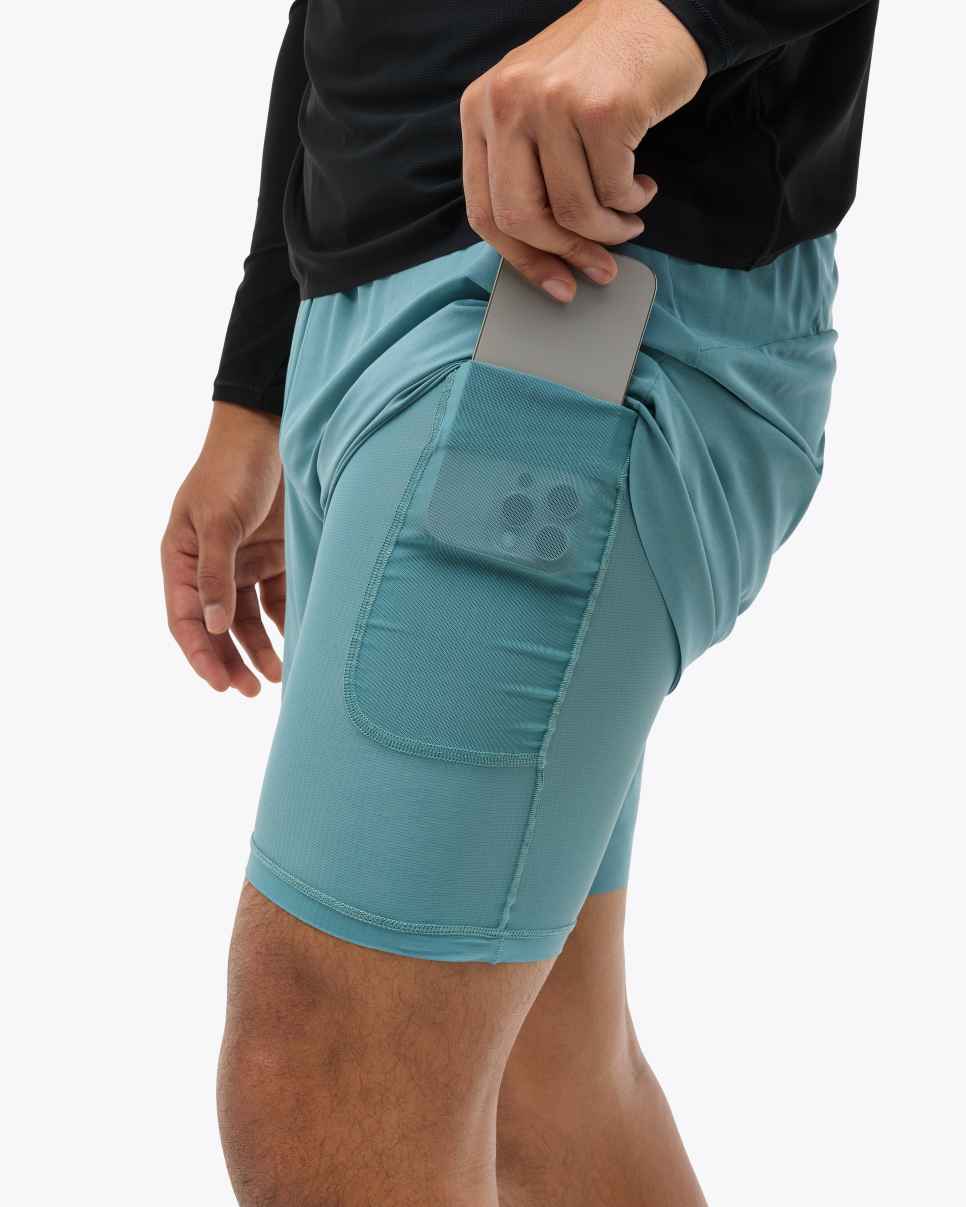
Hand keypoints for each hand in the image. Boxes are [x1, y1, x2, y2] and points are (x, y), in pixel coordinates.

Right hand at [162, 402, 284, 696]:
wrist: (271, 433)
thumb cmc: (231, 470)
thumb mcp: (217, 520)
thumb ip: (215, 574)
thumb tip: (212, 626)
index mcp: (180, 558)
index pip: (183, 618)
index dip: (200, 653)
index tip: (219, 684)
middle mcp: (209, 568)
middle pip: (217, 627)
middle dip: (231, 661)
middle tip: (249, 692)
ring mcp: (243, 563)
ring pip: (248, 620)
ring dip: (260, 650)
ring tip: (279, 677)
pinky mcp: (275, 557)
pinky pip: (277, 600)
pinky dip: (286, 623)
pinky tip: (300, 642)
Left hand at [459, 0, 706, 299]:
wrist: (655, 10)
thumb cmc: (598, 72)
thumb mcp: (536, 108)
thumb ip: (522, 168)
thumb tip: (540, 256)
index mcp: (479, 109)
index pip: (484, 211)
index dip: (520, 260)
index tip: (555, 284)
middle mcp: (506, 103)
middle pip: (521, 219)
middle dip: (566, 252)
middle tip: (599, 265)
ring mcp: (552, 103)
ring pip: (573, 211)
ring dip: (610, 229)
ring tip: (630, 217)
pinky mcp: (601, 109)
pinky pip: (614, 190)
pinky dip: (633, 201)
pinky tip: (643, 185)